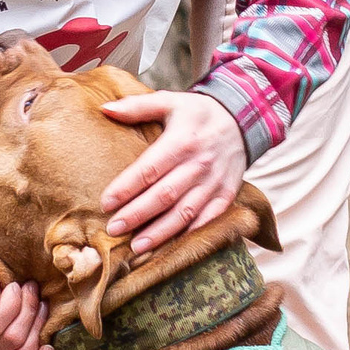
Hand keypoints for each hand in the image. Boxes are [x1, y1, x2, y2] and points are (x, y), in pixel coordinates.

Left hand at [95, 88, 249, 255]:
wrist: (244, 118)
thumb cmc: (198, 112)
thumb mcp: (170, 101)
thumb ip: (137, 106)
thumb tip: (105, 109)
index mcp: (182, 141)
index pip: (150, 169)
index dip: (127, 187)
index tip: (106, 203)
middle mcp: (199, 164)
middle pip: (164, 195)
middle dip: (137, 215)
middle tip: (114, 229)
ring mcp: (214, 182)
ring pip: (185, 212)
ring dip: (160, 232)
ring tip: (137, 246)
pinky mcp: (226, 195)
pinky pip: (209, 219)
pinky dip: (190, 235)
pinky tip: (171, 248)